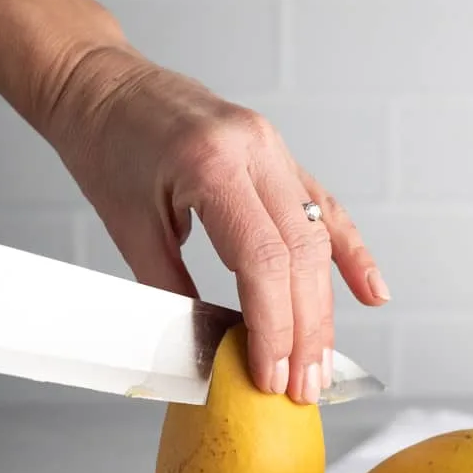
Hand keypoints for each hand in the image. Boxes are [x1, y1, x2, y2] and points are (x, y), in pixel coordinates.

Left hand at [47, 47, 389, 404]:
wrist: (102, 85)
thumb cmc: (104, 148)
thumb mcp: (128, 226)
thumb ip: (172, 288)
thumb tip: (207, 349)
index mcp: (212, 164)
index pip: (263, 260)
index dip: (273, 327)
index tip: (271, 377)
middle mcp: (255, 150)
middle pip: (301, 254)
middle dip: (305, 330)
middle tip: (303, 387)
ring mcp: (273, 148)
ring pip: (318, 238)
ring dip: (323, 307)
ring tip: (321, 362)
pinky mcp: (277, 155)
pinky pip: (322, 207)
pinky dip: (348, 252)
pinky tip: (370, 291)